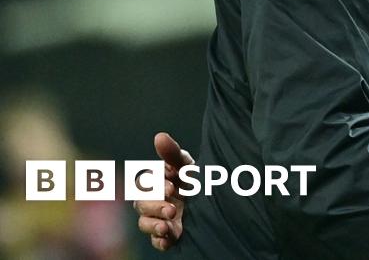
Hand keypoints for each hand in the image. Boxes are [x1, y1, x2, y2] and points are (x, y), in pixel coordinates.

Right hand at [133, 132, 192, 250]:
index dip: (154, 186)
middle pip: (140, 204)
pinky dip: (160, 241)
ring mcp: (161, 218)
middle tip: (171, 209)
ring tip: (166, 226)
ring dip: (153, 225)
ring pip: (144, 223)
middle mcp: (155, 201)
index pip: (144, 183)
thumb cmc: (198, 179)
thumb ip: (173, 153)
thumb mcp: (188, 166)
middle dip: (154, 207)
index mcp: (158, 182)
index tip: (171, 188)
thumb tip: (159, 136)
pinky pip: (156, 241)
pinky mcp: (168, 235)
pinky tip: (167, 239)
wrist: (219, 201)